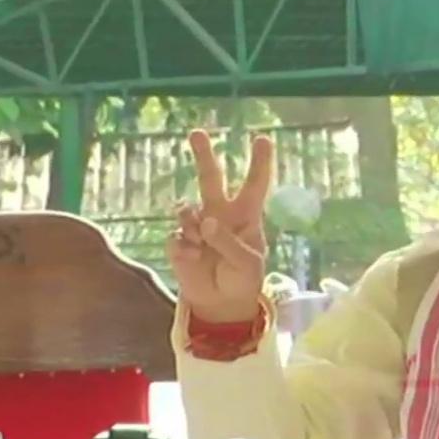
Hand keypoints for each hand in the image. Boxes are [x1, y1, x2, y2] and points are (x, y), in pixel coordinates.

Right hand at [167, 130, 273, 321]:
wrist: (220, 305)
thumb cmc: (242, 280)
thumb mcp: (247, 264)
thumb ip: (229, 243)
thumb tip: (205, 222)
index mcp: (246, 216)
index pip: (255, 185)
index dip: (259, 163)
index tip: (262, 139)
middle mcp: (220, 214)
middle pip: (211, 179)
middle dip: (204, 155)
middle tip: (197, 133)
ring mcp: (197, 227)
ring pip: (186, 208)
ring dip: (191, 223)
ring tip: (203, 243)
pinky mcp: (179, 243)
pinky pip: (175, 236)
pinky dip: (185, 249)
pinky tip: (193, 260)